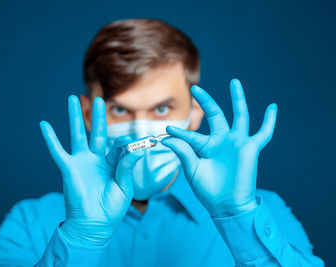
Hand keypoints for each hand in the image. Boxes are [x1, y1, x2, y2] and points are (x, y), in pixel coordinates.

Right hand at [39, 95, 143, 247]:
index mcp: (112, 164)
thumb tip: (135, 147)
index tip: (137, 143)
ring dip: (75, 117)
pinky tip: (44, 124)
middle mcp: (96, 160)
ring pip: (77, 134)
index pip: (119, 146)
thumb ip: (127, 166)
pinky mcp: (69, 168)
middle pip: (97, 132)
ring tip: (73, 98)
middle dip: (98, 116)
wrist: (94, 226)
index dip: (127, 143)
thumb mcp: (124, 186)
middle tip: (98, 99)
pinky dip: (50, 138)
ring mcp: (81, 162)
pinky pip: (57, 151)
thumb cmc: (111, 209)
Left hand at [162, 79, 276, 216]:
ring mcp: (236, 143)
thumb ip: (183, 152)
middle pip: (215, 114)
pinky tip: (272, 107)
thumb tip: (167, 138)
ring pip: (240, 115)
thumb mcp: (192, 170)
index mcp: (205, 147)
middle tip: (195, 89)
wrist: (226, 206)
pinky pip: (263, 133)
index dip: (180, 133)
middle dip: (206, 101)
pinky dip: (269, 121)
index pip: (191, 134)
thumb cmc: (208, 191)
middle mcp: (221, 141)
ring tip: (234, 82)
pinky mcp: (250, 148)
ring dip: (238, 99)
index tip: (167, 131)